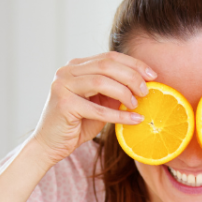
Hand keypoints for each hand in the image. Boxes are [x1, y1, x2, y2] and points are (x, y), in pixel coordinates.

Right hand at [31, 53, 156, 164]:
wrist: (49, 145)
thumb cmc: (75, 125)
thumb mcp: (99, 104)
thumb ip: (114, 93)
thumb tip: (141, 86)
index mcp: (76, 67)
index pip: (109, 57)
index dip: (133, 64)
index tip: (152, 75)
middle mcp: (67, 72)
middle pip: (107, 65)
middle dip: (132, 76)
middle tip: (147, 90)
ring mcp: (63, 86)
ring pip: (101, 81)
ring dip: (125, 92)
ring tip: (137, 104)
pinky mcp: (64, 105)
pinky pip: (98, 109)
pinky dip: (119, 115)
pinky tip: (134, 120)